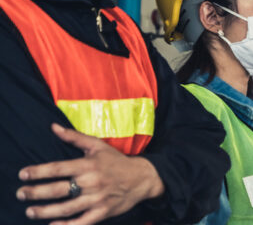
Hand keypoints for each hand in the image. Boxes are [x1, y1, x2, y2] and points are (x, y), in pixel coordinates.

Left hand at [16, 123, 164, 224]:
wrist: (142, 178)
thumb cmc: (117, 161)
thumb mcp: (97, 146)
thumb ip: (74, 137)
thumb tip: (53, 127)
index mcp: (88, 165)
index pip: (58, 168)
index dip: (38, 172)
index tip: (23, 174)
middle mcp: (91, 182)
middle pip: (58, 189)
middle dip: (36, 193)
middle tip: (21, 193)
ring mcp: (97, 199)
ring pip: (66, 208)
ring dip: (45, 211)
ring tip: (30, 211)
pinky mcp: (103, 212)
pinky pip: (82, 221)